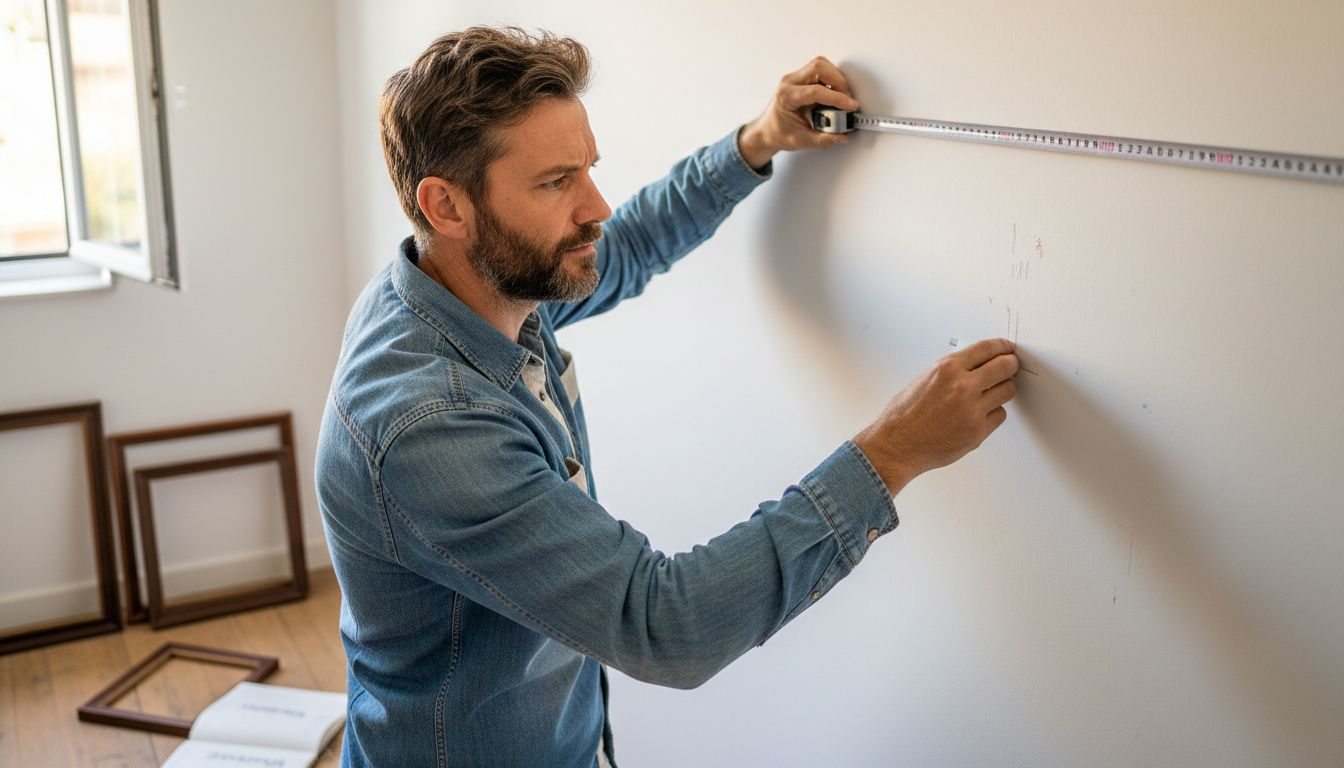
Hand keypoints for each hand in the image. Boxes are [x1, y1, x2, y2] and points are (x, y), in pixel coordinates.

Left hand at [737, 56, 860, 169]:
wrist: (766, 131)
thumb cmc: (778, 133)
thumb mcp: (801, 140)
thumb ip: (823, 139)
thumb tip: (842, 135)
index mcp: (786, 97)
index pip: (815, 91)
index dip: (837, 98)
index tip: (850, 106)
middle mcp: (789, 82)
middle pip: (818, 67)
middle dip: (838, 82)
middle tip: (846, 100)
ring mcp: (795, 78)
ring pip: (820, 65)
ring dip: (836, 78)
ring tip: (841, 96)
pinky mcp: (801, 78)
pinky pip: (820, 69)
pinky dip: (831, 79)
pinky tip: (833, 93)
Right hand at [853, 339, 1018, 494]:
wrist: (897, 444)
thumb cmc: (905, 415)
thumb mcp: (925, 379)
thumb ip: (953, 371)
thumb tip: (977, 364)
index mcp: (947, 368)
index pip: (988, 348)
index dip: (1003, 347)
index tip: (1008, 349)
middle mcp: (962, 386)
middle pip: (1005, 367)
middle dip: (1010, 365)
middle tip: (1010, 367)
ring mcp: (972, 410)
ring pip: (1007, 391)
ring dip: (1002, 390)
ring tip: (989, 394)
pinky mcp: (978, 431)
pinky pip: (999, 415)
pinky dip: (992, 414)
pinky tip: (978, 414)